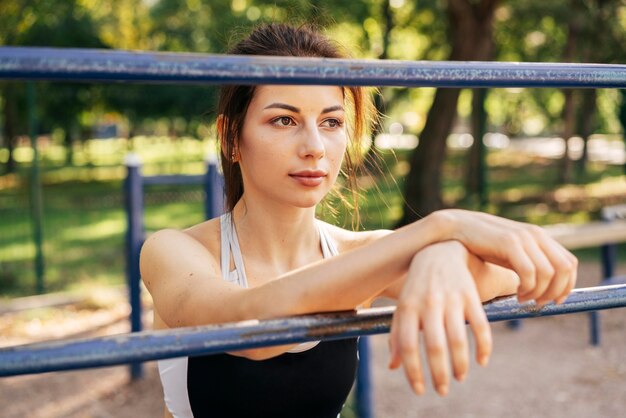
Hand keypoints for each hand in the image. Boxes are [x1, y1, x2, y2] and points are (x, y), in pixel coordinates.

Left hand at [388, 241, 490, 395]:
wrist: (440, 251)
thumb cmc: (417, 286)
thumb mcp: (403, 307)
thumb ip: (397, 336)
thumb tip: (393, 367)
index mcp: (408, 307)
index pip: (407, 345)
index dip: (413, 371)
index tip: (419, 390)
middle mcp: (428, 303)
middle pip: (434, 345)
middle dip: (439, 373)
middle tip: (442, 390)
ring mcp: (451, 298)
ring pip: (458, 339)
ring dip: (460, 364)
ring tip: (459, 377)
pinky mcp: (471, 295)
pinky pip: (481, 326)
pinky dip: (484, 347)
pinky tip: (481, 361)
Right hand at [434, 209, 577, 304]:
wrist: (457, 227)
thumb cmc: (482, 244)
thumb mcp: (510, 251)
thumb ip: (528, 260)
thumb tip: (545, 284)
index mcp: (539, 236)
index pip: (570, 263)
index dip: (567, 285)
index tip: (555, 301)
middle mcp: (536, 234)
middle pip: (564, 268)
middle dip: (556, 291)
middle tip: (538, 303)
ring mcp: (523, 237)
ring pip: (548, 273)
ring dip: (539, 292)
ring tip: (523, 299)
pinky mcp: (509, 242)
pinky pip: (529, 272)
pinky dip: (527, 288)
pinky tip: (516, 293)